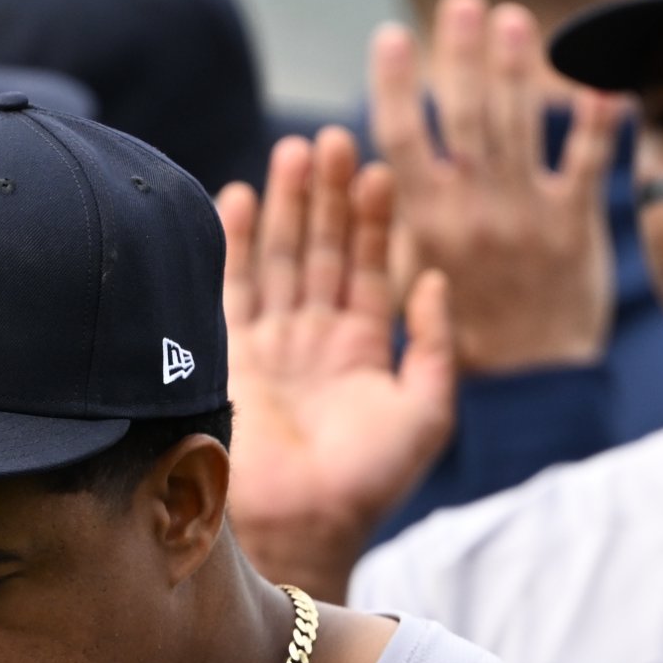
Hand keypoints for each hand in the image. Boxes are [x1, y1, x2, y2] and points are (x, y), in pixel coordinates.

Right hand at [217, 127, 453, 601]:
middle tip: (333, 139)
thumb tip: (433, 277)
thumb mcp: (426, 410)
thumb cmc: (369, 480)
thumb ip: (434, 342)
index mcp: (362, 349)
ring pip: (278, 257)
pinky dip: (233, 241)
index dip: (372, 218)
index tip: (377, 168)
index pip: (368, 265)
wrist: (303, 523)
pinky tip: (240, 195)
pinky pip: (230, 285)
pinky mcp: (228, 352)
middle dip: (327, 195)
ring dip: (285, 204)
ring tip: (296, 151)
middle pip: (320, 248)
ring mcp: (269, 343)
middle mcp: (314, 339)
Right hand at [365, 0, 616, 375]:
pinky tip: (606, 79)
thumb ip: (393, 228)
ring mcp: (526, 212)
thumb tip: (370, 172)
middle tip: (463, 1)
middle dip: (461, 52)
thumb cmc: (460, 337)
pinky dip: (598, 120)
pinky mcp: (574, 224)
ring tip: (515, 17)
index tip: (391, 36)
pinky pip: (587, 162)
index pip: (402, 135)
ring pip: (519, 123)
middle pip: (464, 111)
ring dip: (517, 65)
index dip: (396, 83)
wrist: (527, 389)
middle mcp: (474, 207)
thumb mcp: (403, 287)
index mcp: (423, 220)